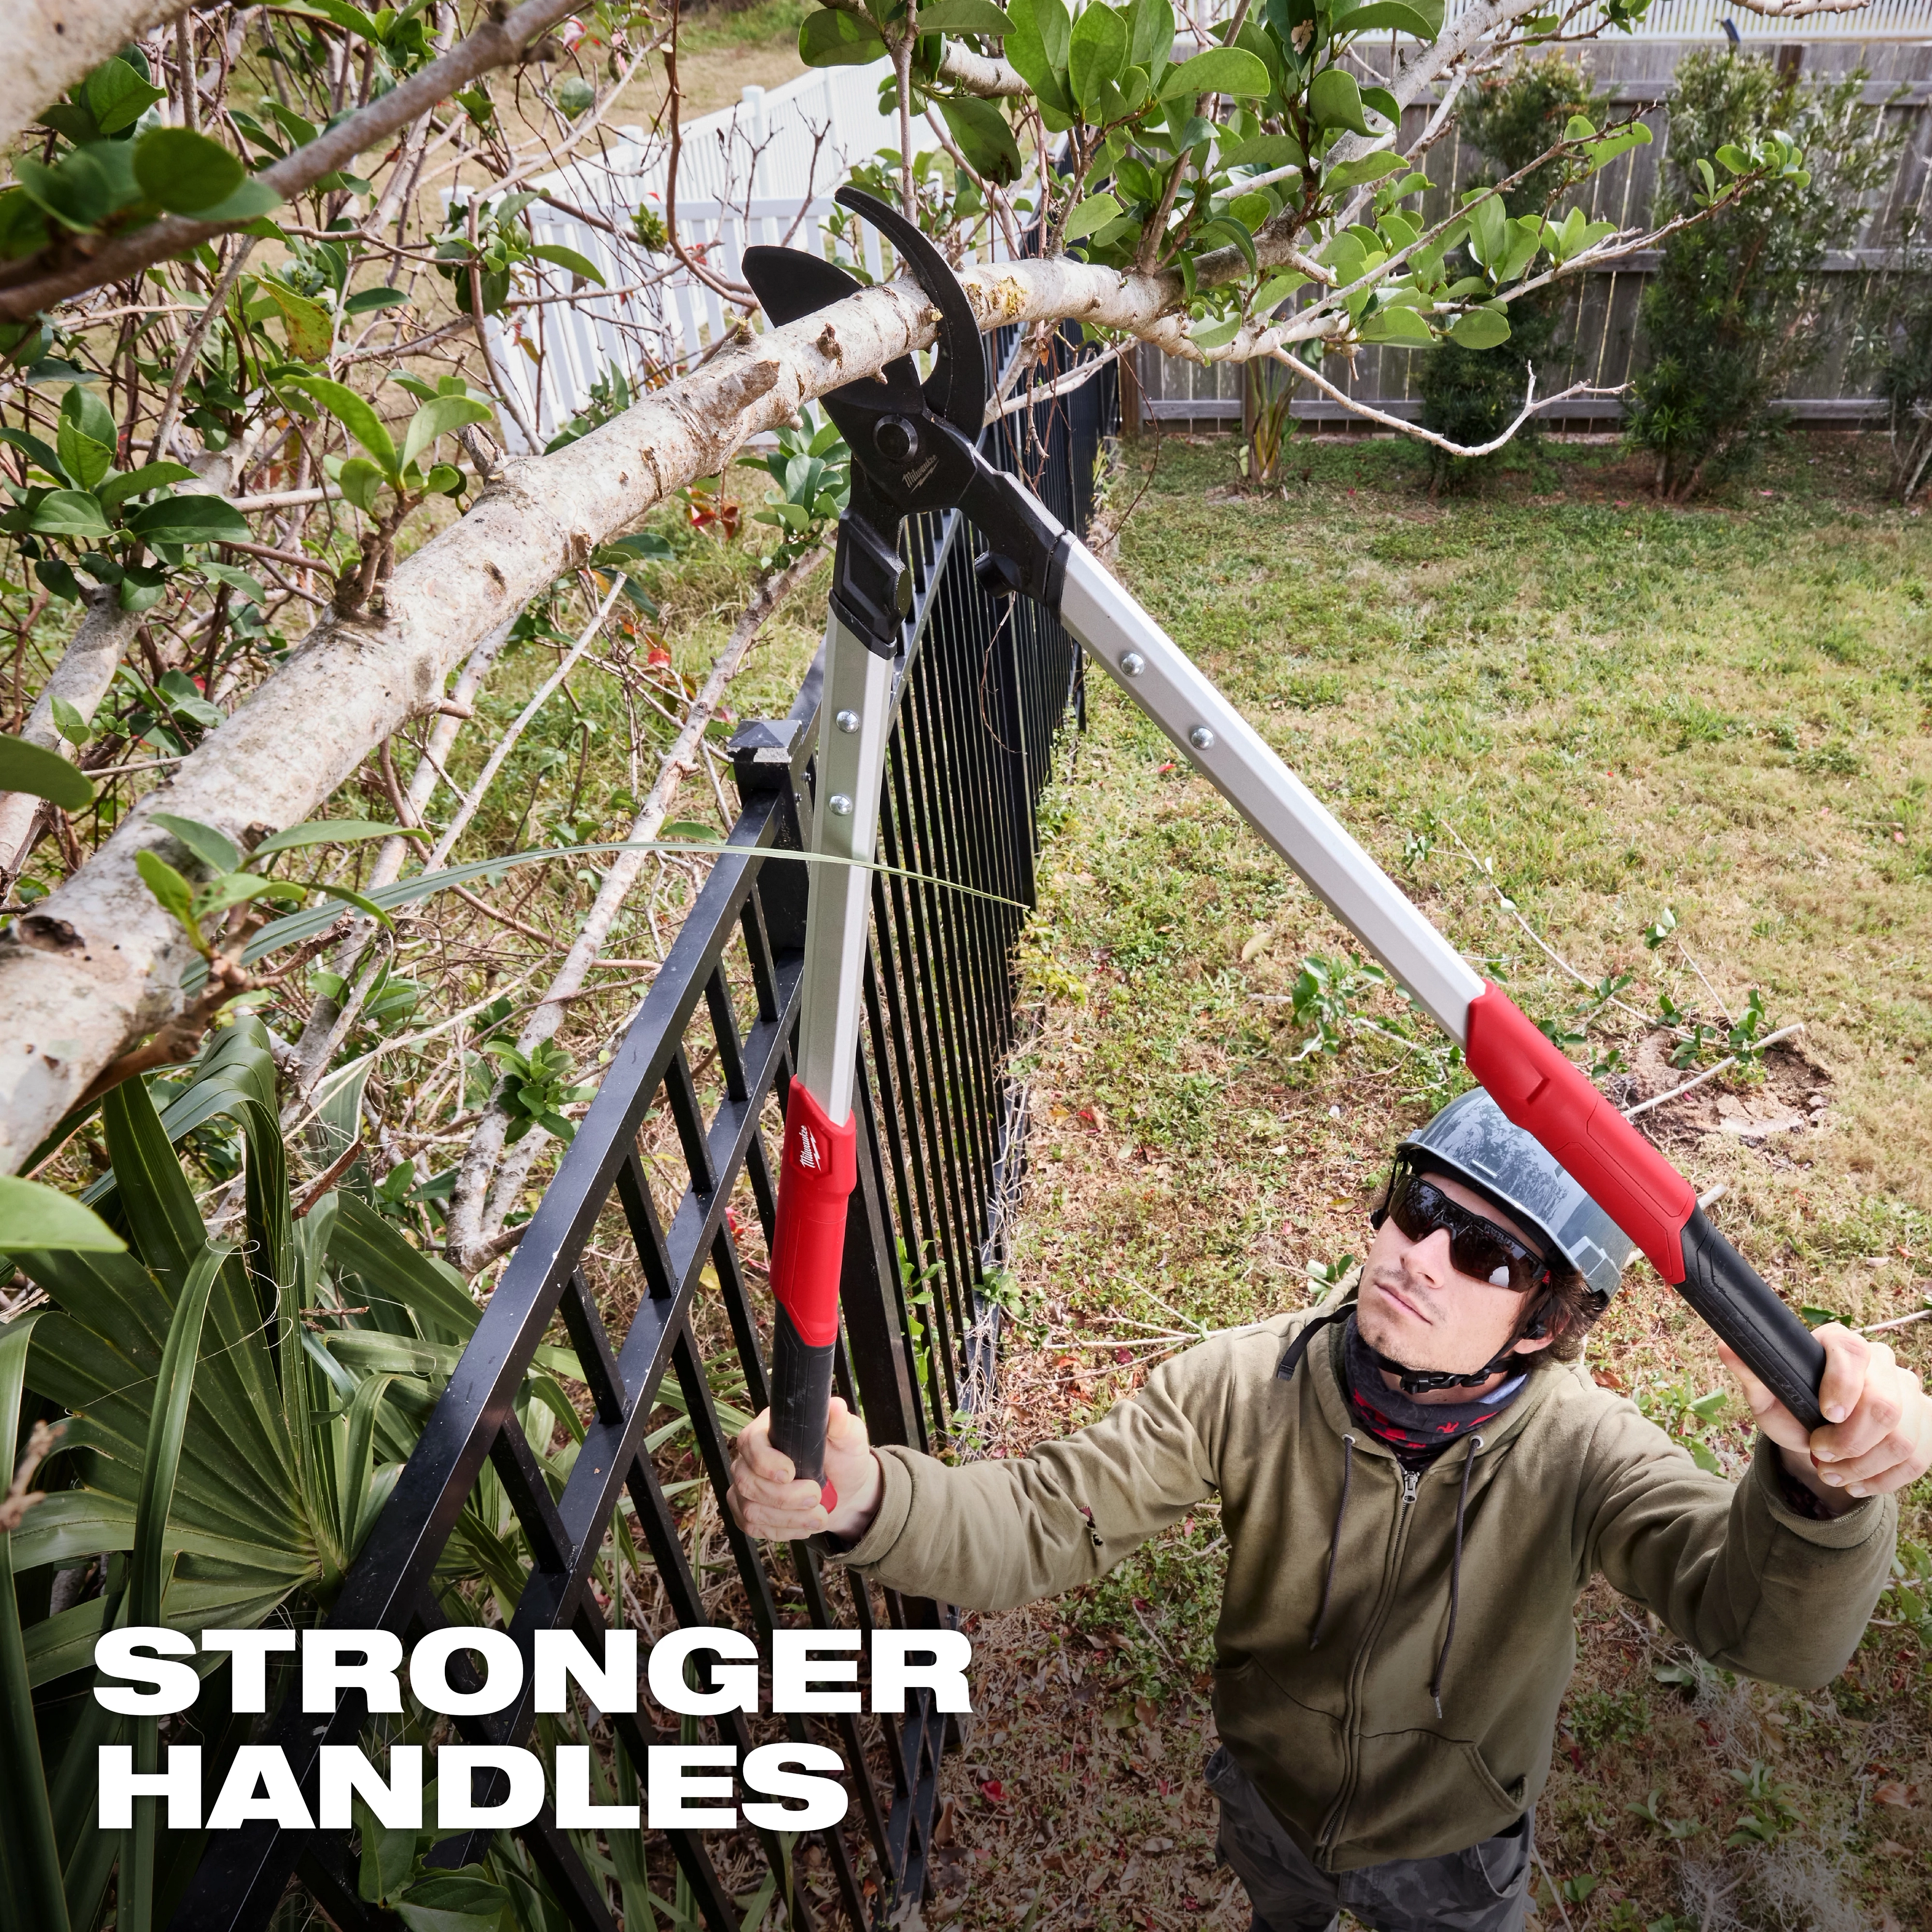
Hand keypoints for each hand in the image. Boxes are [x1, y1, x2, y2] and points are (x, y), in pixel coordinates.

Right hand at [727, 1397, 882, 1543]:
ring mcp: (746, 1486)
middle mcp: (750, 1457)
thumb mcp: (850, 1438)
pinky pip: (753, 1527)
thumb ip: (842, 1423)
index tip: (790, 1473)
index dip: (765, 1461)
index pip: (750, 1442)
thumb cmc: (844, 1458)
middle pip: (747, 1480)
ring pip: (750, 1508)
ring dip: (787, 1518)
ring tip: (819, 1517)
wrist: (845, 1492)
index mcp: (769, 1430)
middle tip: (817, 1497)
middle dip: (784, 1497)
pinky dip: (782, 1531)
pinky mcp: (748, 1511)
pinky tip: (804, 1525)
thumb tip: (835, 1406)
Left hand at [1718, 1323, 1931, 1514]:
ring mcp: (1910, 1394)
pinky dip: (1883, 1480)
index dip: (1843, 1386)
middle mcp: (1882, 1363)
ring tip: (1831, 1474)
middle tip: (1820, 1457)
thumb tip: (1727, 1346)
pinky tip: (1856, 1483)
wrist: (1818, 1434)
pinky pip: (1917, 1461)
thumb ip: (1753, 1372)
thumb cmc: (1792, 1407)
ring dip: (1863, 1467)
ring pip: (1903, 1440)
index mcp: (1842, 1344)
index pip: (1852, 1353)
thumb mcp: (1768, 1394)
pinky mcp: (1924, 1426)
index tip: (1825, 1415)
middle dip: (1850, 1441)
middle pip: (1885, 1405)